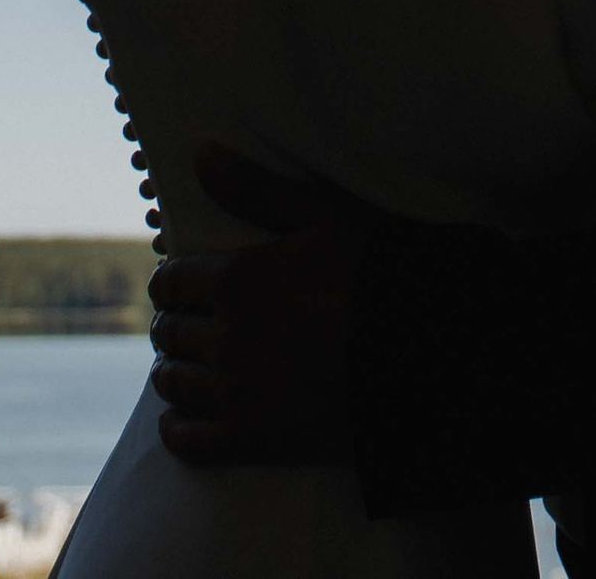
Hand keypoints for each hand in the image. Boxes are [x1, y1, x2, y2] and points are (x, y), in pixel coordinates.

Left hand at [147, 144, 371, 467]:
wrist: (425, 350)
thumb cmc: (380, 274)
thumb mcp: (326, 217)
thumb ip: (258, 190)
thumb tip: (202, 155)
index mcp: (239, 279)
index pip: (173, 281)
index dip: (170, 281)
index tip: (176, 283)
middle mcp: (228, 337)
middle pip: (171, 331)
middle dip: (173, 323)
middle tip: (182, 322)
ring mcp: (238, 393)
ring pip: (176, 383)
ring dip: (173, 370)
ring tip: (181, 364)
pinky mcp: (252, 440)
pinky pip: (190, 440)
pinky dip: (176, 429)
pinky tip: (178, 420)